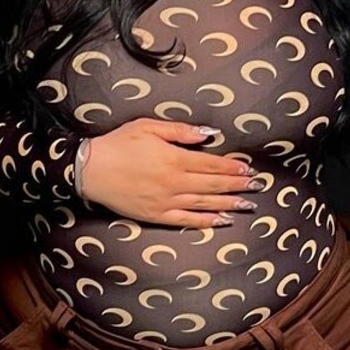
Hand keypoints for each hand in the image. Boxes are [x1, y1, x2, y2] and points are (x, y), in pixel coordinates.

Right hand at [81, 118, 257, 228]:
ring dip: (228, 204)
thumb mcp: (148, 127)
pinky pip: (186, 221)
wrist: (91, 170)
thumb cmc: (118, 144)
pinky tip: (221, 221)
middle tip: (257, 186)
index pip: (212, 164)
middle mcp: (174, 183)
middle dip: (237, 186)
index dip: (232, 167)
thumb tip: (207, 135)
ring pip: (204, 204)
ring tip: (247, 206)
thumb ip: (180, 131)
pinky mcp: (156, 216)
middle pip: (213, 185)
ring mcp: (166, 202)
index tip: (249, 169)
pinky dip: (206, 221)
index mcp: (174, 159)